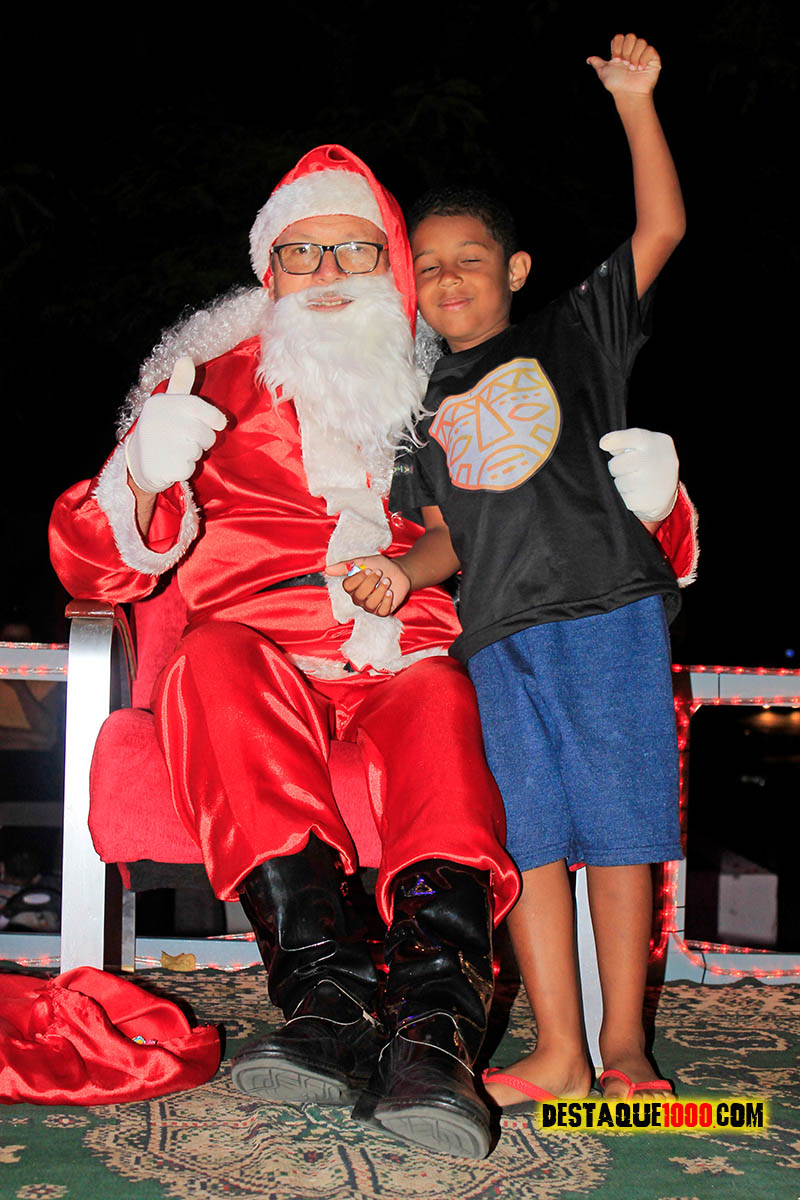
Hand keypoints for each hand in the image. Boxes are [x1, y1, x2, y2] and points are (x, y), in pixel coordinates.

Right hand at [125, 357, 226, 493]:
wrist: (136, 460)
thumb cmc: (160, 427)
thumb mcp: (167, 403)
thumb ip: (180, 383)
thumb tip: (186, 358)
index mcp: (161, 404)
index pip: (197, 406)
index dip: (214, 415)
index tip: (220, 423)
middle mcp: (159, 422)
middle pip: (203, 433)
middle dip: (205, 439)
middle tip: (193, 440)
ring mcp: (159, 445)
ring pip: (197, 451)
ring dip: (194, 453)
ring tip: (178, 450)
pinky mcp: (162, 467)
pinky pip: (189, 468)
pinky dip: (186, 468)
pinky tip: (173, 463)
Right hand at [326, 555, 411, 616]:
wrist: (399, 571)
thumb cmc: (379, 566)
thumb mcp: (363, 561)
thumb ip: (345, 566)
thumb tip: (326, 570)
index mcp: (352, 587)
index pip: (347, 587)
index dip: (357, 578)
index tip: (368, 569)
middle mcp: (359, 599)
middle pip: (359, 596)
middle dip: (371, 583)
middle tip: (380, 573)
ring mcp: (371, 606)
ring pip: (370, 605)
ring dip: (380, 591)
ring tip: (387, 581)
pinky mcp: (382, 611)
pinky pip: (381, 612)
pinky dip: (386, 601)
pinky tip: (390, 592)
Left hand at [587, 33, 660, 96]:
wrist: (628, 94)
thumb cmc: (617, 85)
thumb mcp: (603, 72)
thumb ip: (597, 63)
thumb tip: (589, 59)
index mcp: (621, 51)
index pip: (619, 37)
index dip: (617, 47)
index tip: (615, 61)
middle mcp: (632, 50)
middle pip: (630, 36)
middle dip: (625, 51)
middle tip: (624, 65)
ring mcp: (643, 53)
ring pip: (641, 42)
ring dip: (634, 56)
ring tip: (632, 69)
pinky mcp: (653, 58)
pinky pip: (650, 49)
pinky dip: (644, 58)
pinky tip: (640, 69)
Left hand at [599, 428, 677, 522]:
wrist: (669, 489)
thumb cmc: (649, 461)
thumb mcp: (644, 444)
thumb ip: (625, 440)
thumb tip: (605, 444)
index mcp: (656, 442)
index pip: (635, 436)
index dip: (617, 440)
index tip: (603, 444)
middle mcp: (657, 460)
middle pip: (616, 464)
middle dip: (616, 467)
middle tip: (627, 468)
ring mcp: (653, 482)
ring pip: (619, 482)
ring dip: (622, 482)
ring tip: (636, 480)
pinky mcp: (647, 500)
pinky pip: (623, 497)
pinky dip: (627, 495)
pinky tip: (639, 492)